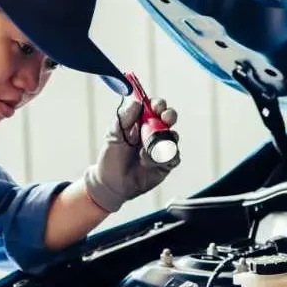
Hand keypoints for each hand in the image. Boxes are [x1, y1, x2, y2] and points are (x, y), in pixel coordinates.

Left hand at [83, 98, 179, 212]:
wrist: (112, 183)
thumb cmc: (111, 158)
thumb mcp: (114, 135)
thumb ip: (124, 118)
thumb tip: (136, 103)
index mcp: (142, 123)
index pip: (155, 108)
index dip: (158, 104)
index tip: (156, 105)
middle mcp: (154, 133)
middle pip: (169, 118)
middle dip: (169, 115)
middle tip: (165, 118)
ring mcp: (162, 148)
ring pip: (174, 137)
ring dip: (163, 140)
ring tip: (144, 151)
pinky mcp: (166, 164)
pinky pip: (174, 157)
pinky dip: (164, 158)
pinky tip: (149, 162)